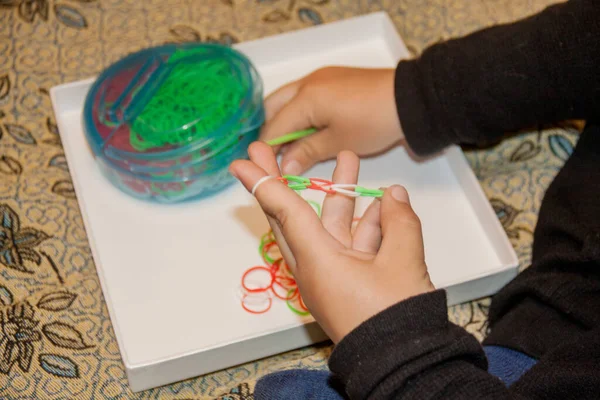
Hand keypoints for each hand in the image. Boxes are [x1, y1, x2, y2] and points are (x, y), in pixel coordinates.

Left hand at [229, 142, 433, 342]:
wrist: (404, 362)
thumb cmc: (394, 316)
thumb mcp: (401, 262)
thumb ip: (399, 221)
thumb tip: (394, 196)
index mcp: (318, 261)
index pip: (284, 211)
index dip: (263, 182)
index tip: (242, 162)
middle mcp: (317, 265)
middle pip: (294, 215)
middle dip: (284, 180)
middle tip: (265, 151)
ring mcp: (333, 273)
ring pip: (331, 225)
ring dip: (341, 195)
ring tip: (349, 160)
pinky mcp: (350, 281)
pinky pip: (352, 244)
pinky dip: (366, 225)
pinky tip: (383, 205)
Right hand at [260, 67, 403, 175]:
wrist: (410, 100)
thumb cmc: (374, 122)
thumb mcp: (339, 142)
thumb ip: (307, 153)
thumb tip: (284, 167)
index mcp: (304, 98)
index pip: (273, 127)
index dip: (267, 150)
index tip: (266, 169)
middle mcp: (307, 83)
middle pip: (273, 107)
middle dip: (270, 132)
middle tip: (275, 156)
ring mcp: (320, 78)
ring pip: (288, 100)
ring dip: (284, 122)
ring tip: (291, 147)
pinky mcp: (333, 79)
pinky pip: (304, 96)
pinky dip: (299, 113)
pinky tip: (308, 131)